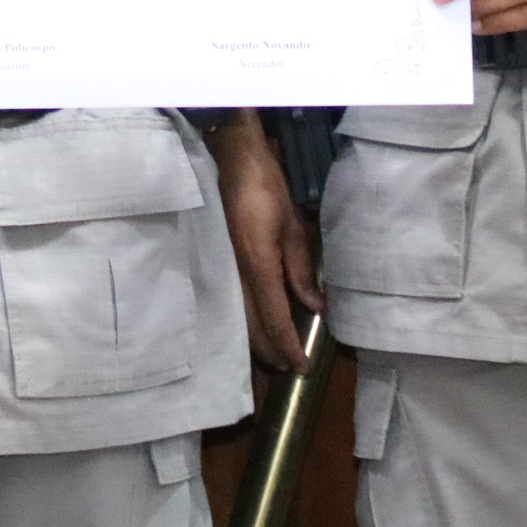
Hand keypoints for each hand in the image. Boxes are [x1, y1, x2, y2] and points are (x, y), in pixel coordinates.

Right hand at [209, 114, 320, 372]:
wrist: (224, 159)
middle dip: (271, 352)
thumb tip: (313, 306)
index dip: (288, 346)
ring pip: (237, 320)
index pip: (274, 319)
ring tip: (273, 354)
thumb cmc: (263, 187)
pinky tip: (251, 326)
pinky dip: (243, 322)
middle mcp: (234, 275)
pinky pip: (229, 303)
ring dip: (255, 341)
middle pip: (252, 328)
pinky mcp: (212, 263)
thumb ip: (300, 268)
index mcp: (258, 266)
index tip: (301, 366)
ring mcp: (219, 270)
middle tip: (289, 368)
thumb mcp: (291, 225)